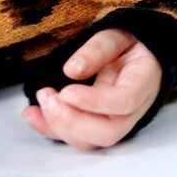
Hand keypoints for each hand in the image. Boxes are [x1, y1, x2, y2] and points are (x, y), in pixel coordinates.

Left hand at [22, 29, 162, 149]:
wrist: (139, 55)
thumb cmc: (131, 45)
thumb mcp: (118, 35)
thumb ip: (98, 50)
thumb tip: (72, 71)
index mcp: (144, 82)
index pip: (126, 102)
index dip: (95, 102)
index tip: (66, 90)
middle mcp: (134, 110)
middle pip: (108, 133)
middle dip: (71, 121)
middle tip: (49, 96)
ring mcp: (116, 122)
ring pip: (90, 141)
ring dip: (58, 126)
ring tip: (43, 97)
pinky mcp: (97, 126)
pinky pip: (74, 138)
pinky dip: (49, 129)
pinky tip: (32, 113)